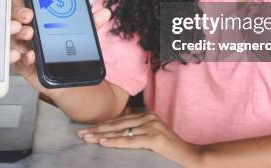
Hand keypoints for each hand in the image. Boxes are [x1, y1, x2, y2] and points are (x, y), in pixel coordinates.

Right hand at [10, 0, 111, 93]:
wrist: (67, 75)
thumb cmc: (66, 47)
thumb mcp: (79, 31)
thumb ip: (89, 22)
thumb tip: (106, 12)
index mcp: (34, 13)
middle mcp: (24, 27)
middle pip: (12, 15)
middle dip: (18, 12)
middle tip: (29, 14)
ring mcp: (20, 45)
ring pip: (11, 37)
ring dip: (17, 33)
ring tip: (28, 33)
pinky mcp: (21, 64)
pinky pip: (17, 60)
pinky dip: (23, 57)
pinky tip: (31, 54)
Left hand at [77, 112, 201, 166]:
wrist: (190, 156)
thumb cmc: (169, 149)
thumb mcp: (151, 135)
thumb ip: (136, 131)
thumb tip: (113, 133)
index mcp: (146, 115)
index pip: (119, 120)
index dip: (102, 125)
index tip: (86, 130)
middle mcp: (148, 117)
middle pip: (117, 124)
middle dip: (97, 129)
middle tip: (80, 133)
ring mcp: (152, 126)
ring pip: (121, 131)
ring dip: (101, 135)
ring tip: (87, 138)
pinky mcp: (154, 137)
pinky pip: (130, 141)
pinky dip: (115, 142)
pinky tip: (103, 143)